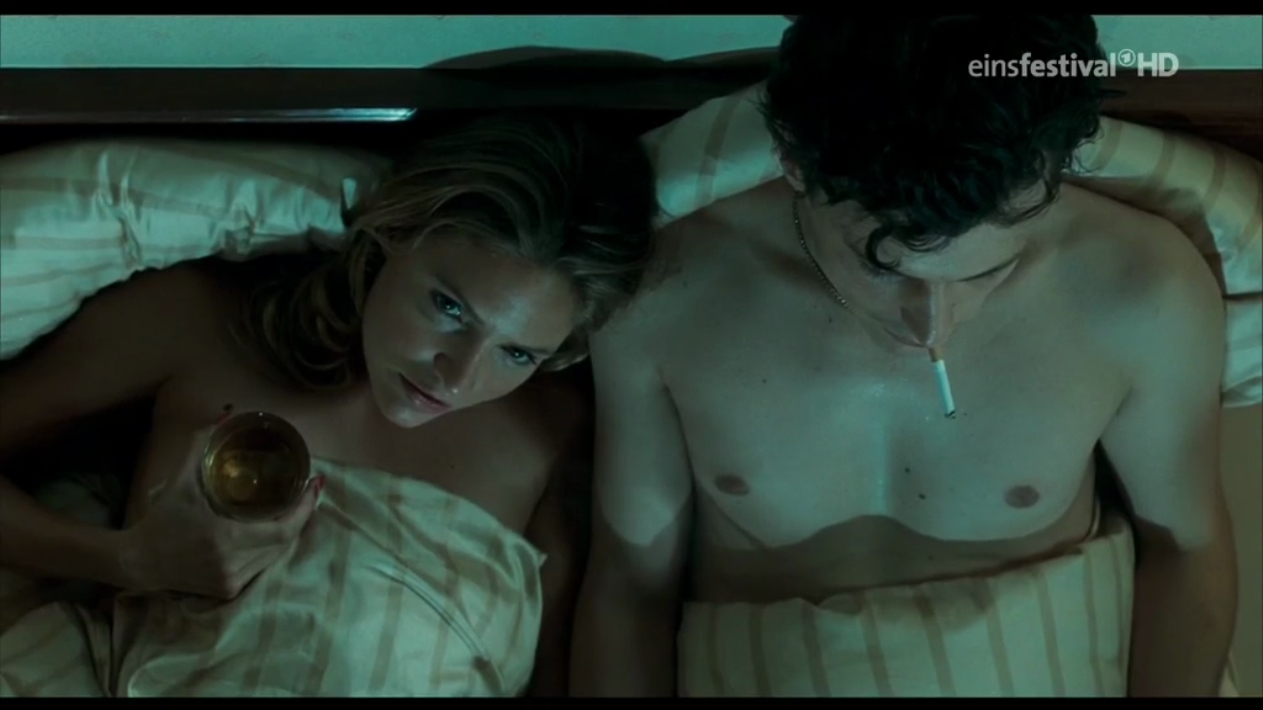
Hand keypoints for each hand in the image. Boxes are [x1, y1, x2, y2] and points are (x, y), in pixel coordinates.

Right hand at [117, 417, 322, 598]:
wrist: (137, 561)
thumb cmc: (162, 517)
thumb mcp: (181, 478)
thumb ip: (202, 443)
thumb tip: (227, 413)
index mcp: (226, 539)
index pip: (285, 529)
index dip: (306, 508)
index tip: (315, 483)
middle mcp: (233, 565)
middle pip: (285, 541)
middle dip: (301, 515)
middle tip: (307, 490)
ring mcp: (232, 581)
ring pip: (275, 556)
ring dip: (288, 531)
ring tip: (295, 505)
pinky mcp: (228, 590)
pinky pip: (261, 566)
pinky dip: (270, 547)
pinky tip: (272, 528)